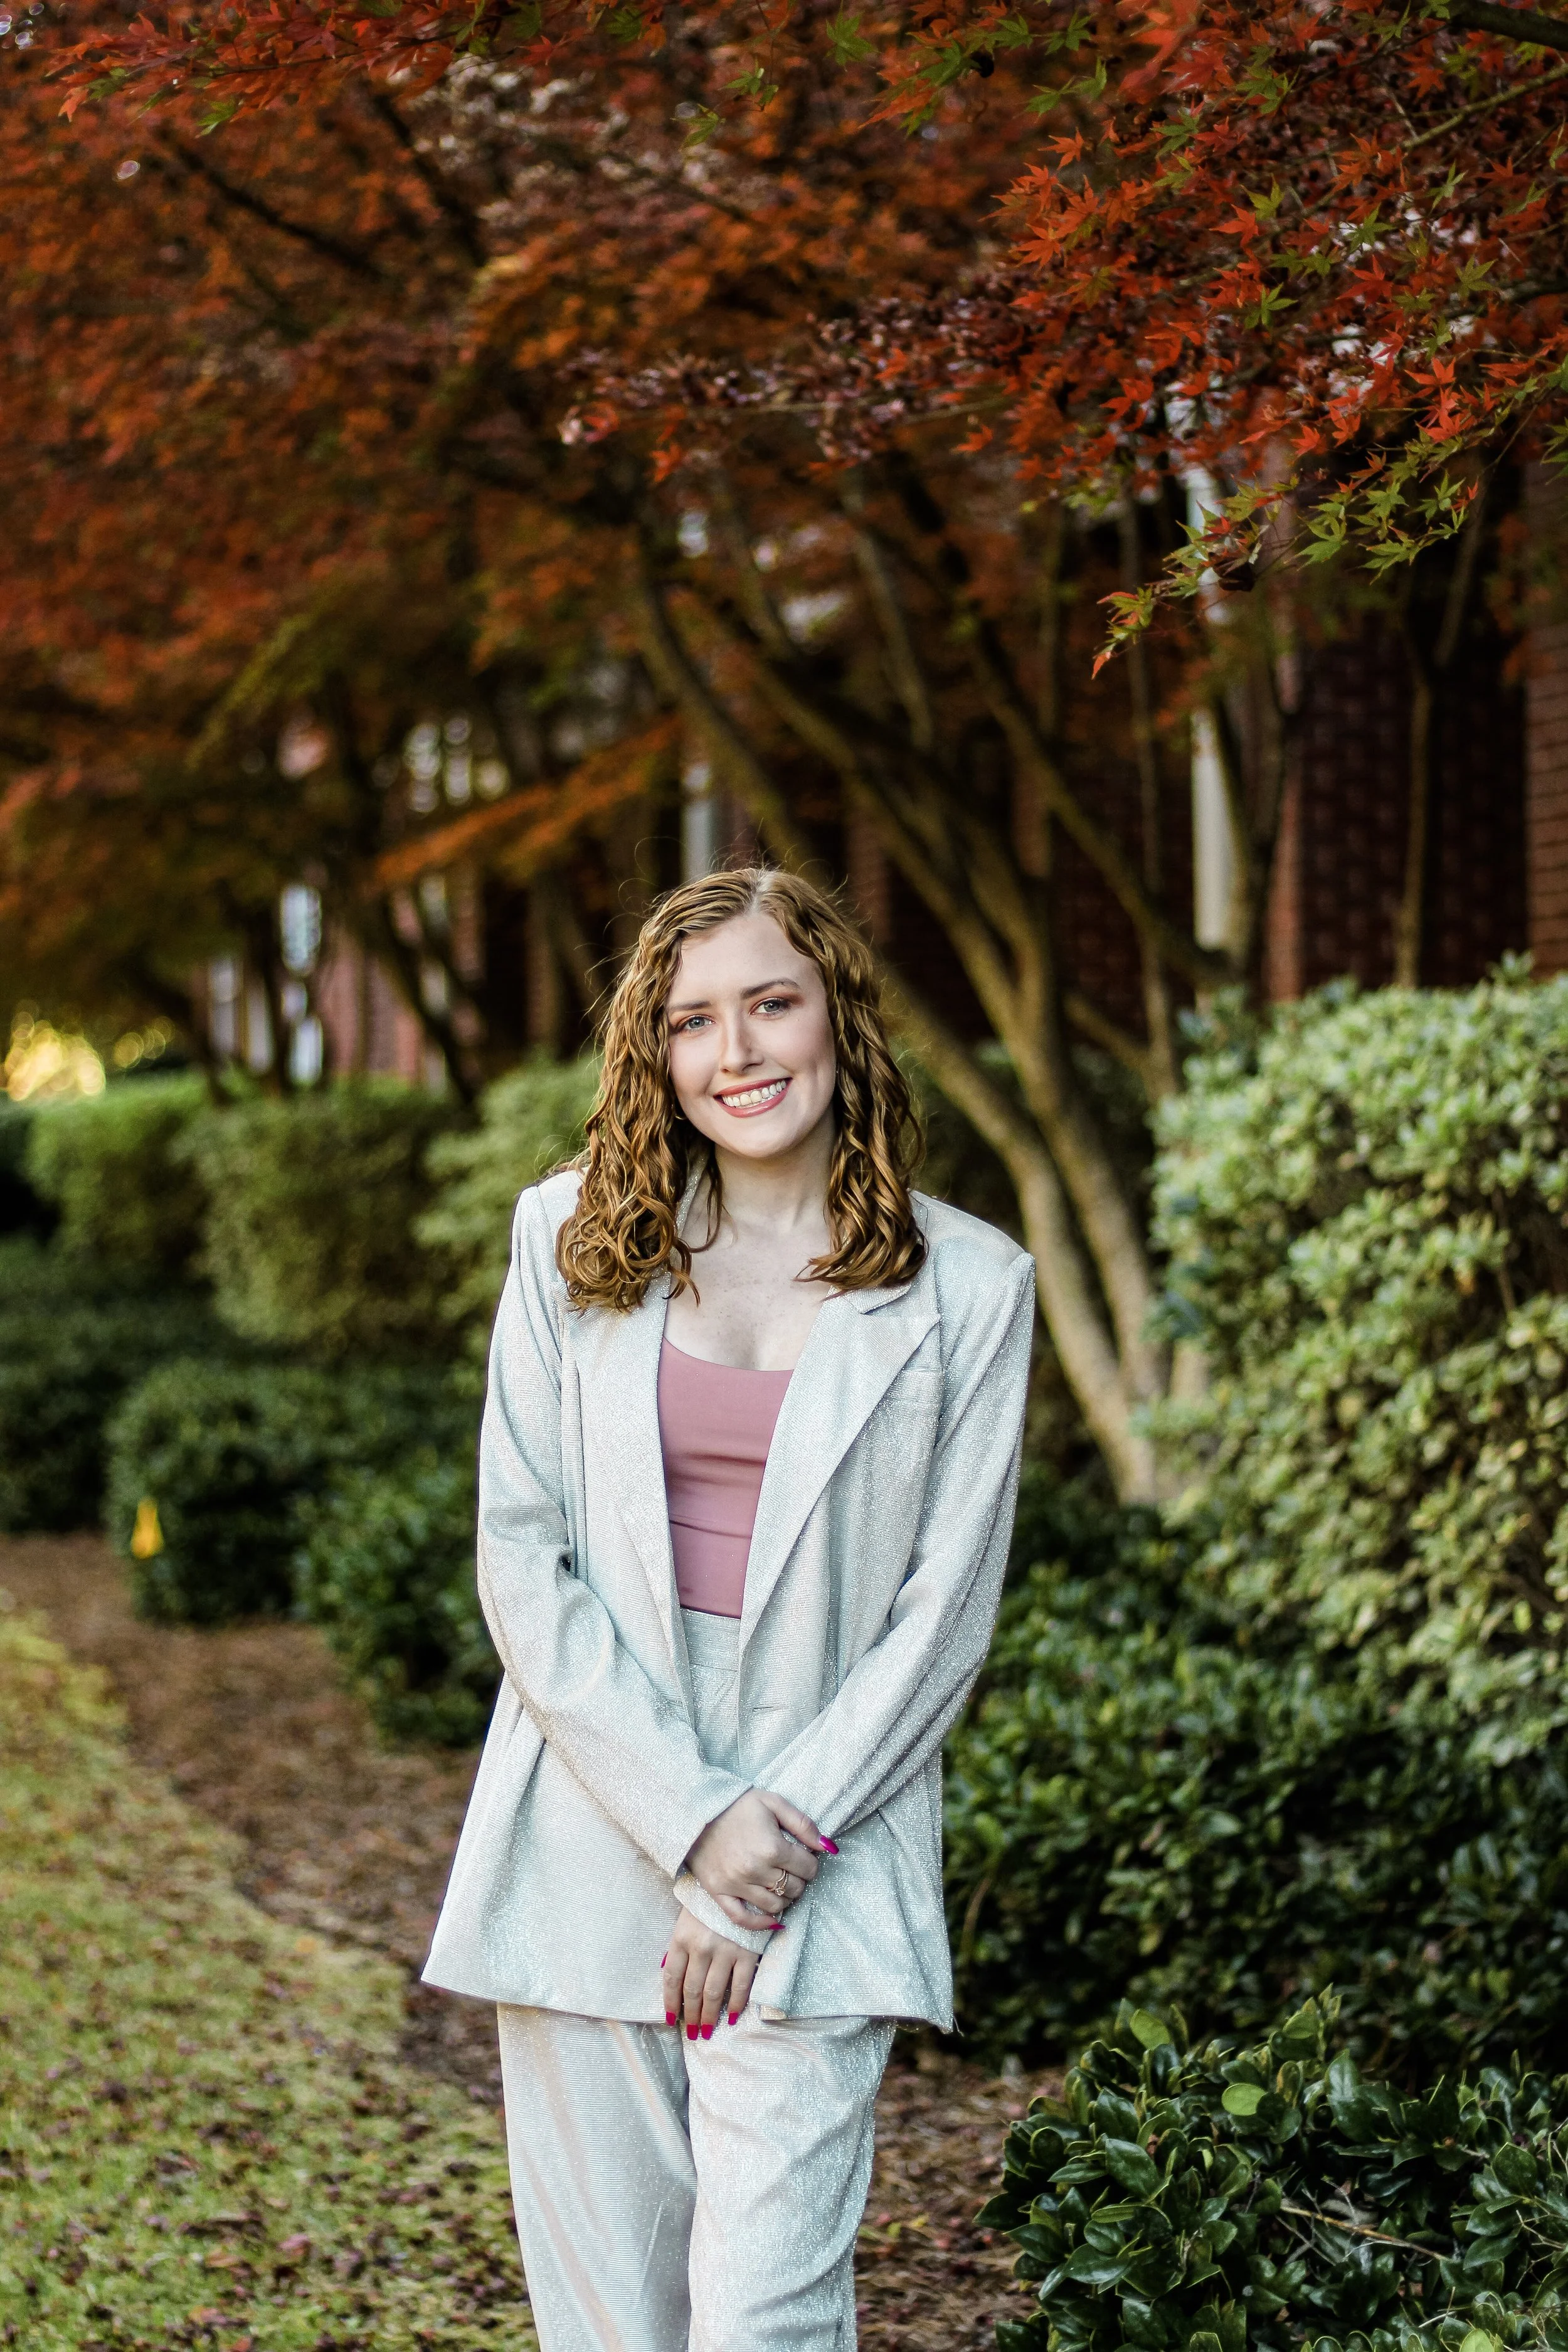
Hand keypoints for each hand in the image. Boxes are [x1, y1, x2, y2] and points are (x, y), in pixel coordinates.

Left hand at [661, 1906, 760, 2037]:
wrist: (738, 1885)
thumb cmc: (708, 1905)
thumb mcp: (686, 1921)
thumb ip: (679, 1948)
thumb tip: (670, 1976)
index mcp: (682, 1939)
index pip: (672, 1979)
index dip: (671, 2003)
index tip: (671, 2019)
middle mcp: (701, 1947)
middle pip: (693, 1990)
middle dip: (691, 2015)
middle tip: (692, 2033)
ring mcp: (724, 1951)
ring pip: (714, 1992)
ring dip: (710, 2016)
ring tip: (707, 2032)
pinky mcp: (746, 1952)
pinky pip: (740, 1985)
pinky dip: (736, 2004)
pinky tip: (731, 2017)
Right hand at [685, 1787, 834, 1932]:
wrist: (697, 1810)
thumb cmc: (737, 1805)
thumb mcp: (773, 1803)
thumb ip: (803, 1824)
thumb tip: (828, 1847)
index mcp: (772, 1847)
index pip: (808, 1868)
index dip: (811, 1862)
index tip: (804, 1856)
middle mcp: (755, 1870)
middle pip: (794, 1888)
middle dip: (799, 1879)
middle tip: (792, 1868)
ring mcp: (736, 1885)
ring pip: (775, 1905)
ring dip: (785, 1898)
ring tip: (781, 1883)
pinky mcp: (719, 1893)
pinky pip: (743, 1919)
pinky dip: (760, 1924)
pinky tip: (773, 1920)